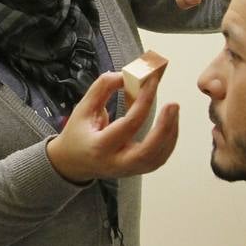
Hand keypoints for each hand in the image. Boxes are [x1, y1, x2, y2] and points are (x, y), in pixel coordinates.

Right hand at [46, 71, 178, 183]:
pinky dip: (168, 141)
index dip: (143, 101)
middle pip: (147, 152)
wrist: (72, 163)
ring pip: (158, 158)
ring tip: (173, 110)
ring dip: (170, 133)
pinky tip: (170, 124)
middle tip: (173, 105)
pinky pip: (159, 159)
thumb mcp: (83, 109)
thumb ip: (102, 89)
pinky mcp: (137, 170)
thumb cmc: (77, 134)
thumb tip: (125, 75)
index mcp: (99, 146)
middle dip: (164, 127)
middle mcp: (115, 162)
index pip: (128, 124)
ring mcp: (128, 170)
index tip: (152, 81)